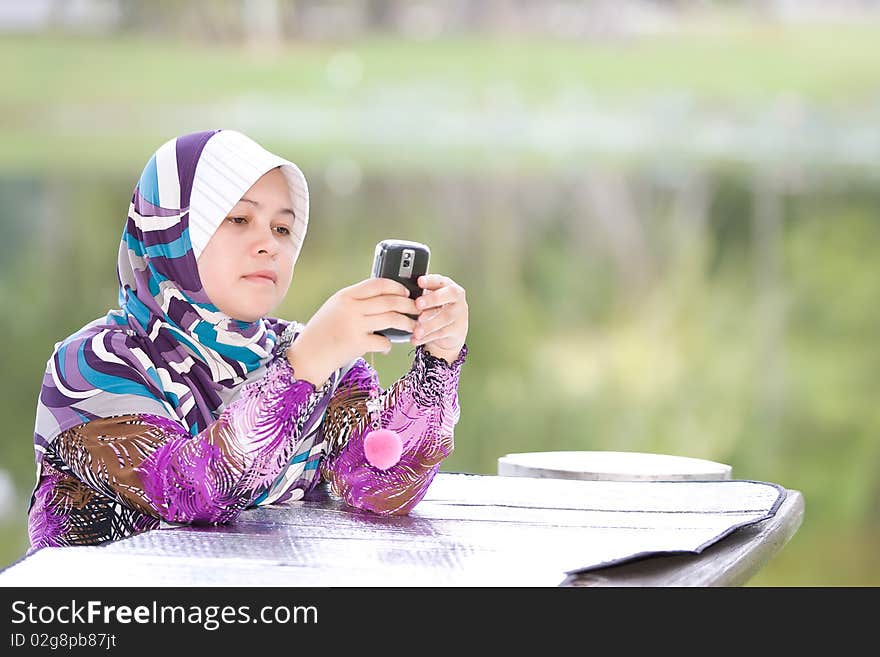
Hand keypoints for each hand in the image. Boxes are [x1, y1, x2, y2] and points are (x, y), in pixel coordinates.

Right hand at [287, 278, 418, 386]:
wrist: (308, 355)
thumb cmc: (323, 332)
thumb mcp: (335, 308)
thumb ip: (355, 301)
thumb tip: (384, 297)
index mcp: (345, 295)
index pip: (377, 284)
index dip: (396, 287)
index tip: (406, 293)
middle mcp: (350, 307)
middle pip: (390, 301)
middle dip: (409, 305)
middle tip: (417, 310)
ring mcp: (354, 325)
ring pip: (391, 319)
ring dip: (406, 323)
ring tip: (413, 327)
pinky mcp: (357, 343)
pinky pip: (383, 341)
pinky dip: (388, 344)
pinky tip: (387, 346)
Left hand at [411, 274, 467, 363]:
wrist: (451, 329)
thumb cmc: (436, 309)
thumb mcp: (429, 299)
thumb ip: (419, 295)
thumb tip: (400, 294)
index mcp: (447, 286)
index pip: (440, 280)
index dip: (430, 280)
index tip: (419, 281)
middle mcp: (456, 298)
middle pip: (449, 295)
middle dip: (433, 299)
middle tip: (418, 304)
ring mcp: (459, 314)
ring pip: (445, 317)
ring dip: (429, 324)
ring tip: (416, 330)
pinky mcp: (457, 329)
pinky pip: (442, 333)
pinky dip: (427, 337)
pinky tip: (416, 339)